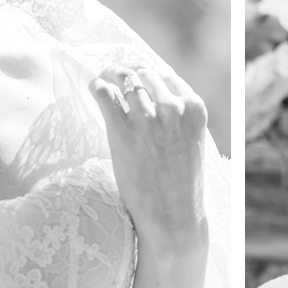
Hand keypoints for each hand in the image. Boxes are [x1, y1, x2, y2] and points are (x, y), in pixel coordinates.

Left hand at [90, 63, 208, 254]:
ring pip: (124, 78)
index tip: (136, 74)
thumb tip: (154, 97)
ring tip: (103, 78)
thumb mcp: (190, 143)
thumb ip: (179, 118)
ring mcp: (148, 117)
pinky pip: (105, 94)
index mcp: (194, 107)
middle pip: (144, 73)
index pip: (166, 75)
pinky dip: (97, 85)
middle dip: (128, 71)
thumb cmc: (180, 186)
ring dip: (110, 74)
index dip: (147, 72)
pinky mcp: (123, 130)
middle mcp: (173, 107)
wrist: (172, 216)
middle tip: (114, 73)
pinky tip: (94, 87)